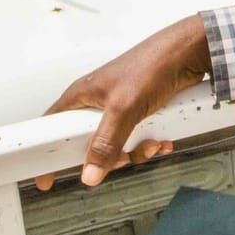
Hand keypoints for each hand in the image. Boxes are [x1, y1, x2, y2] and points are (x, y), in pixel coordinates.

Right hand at [37, 15, 210, 189]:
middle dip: (108, 157)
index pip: (51, 129)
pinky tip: (162, 140)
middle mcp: (96, 103)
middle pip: (88, 145)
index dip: (47, 155)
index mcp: (81, 97)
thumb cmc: (151, 65)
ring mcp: (118, 109)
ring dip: (136, 151)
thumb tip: (89, 172)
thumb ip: (106, 143)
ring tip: (151, 144)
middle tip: (121, 158)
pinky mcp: (139, 112)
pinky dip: (149, 144)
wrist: (188, 54)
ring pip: (116, 146)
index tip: (45, 180)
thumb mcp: (123, 108)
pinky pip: (137, 139)